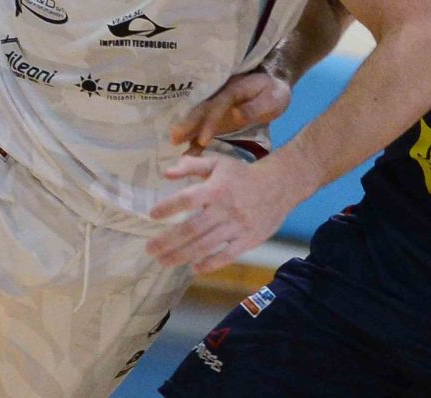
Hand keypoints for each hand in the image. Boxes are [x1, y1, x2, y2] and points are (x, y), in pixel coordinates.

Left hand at [147, 155, 301, 272]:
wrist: (280, 185)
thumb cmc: (242, 174)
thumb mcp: (218, 163)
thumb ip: (192, 166)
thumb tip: (166, 173)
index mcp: (216, 188)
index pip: (188, 199)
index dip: (169, 207)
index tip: (152, 215)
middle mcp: (225, 209)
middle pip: (193, 228)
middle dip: (169, 241)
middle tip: (150, 250)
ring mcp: (237, 226)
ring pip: (206, 245)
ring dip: (182, 255)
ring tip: (164, 261)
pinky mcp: (249, 239)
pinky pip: (227, 255)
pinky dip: (210, 264)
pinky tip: (194, 268)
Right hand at [169, 70, 291, 149]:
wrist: (274, 88)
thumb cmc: (273, 92)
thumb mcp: (271, 98)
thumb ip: (254, 107)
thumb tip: (235, 115)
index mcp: (232, 90)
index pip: (218, 106)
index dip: (210, 122)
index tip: (203, 139)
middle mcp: (220, 98)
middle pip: (202, 110)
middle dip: (188, 124)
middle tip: (174, 138)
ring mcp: (216, 109)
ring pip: (198, 119)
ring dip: (186, 131)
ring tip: (173, 145)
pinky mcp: (217, 120)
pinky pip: (203, 130)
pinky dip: (194, 142)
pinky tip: (185, 156)